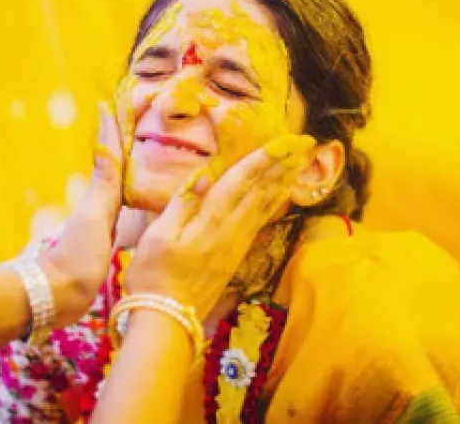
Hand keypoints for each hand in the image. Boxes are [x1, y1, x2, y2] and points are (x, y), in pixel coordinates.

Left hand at [42, 102, 123, 325]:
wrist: (59, 296)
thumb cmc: (77, 257)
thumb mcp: (93, 216)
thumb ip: (103, 182)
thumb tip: (104, 141)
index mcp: (103, 196)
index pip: (111, 156)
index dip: (113, 131)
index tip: (114, 103)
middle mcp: (103, 206)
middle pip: (117, 166)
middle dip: (125, 143)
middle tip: (137, 118)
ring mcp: (105, 224)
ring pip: (123, 188)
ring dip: (131, 169)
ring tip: (147, 152)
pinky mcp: (109, 244)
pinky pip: (127, 214)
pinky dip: (135, 202)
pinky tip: (142, 203)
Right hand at [125, 134, 314, 317]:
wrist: (167, 318)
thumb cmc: (153, 275)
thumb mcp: (158, 236)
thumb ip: (182, 204)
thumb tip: (204, 177)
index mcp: (211, 220)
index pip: (243, 180)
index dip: (265, 157)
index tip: (287, 140)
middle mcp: (231, 230)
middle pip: (262, 191)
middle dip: (284, 164)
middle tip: (305, 144)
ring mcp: (236, 245)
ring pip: (265, 206)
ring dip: (283, 181)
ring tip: (298, 163)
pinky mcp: (235, 256)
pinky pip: (260, 222)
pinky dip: (273, 204)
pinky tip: (278, 197)